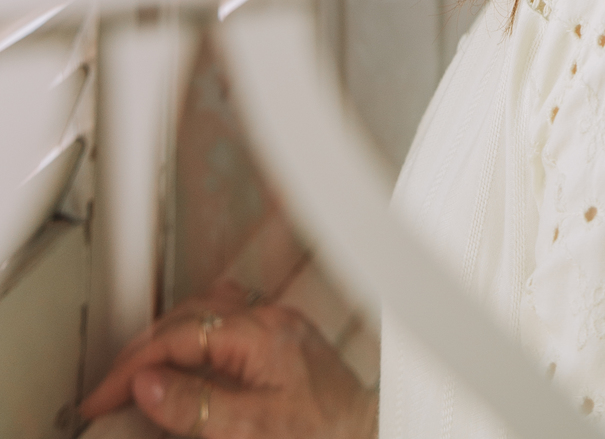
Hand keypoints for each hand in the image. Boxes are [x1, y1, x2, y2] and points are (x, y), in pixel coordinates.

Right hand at [79, 288, 376, 438]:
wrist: (368, 438)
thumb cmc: (324, 435)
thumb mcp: (250, 431)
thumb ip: (195, 406)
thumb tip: (147, 383)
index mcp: (260, 333)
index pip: (177, 336)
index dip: (131, 367)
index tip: (101, 397)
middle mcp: (270, 320)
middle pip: (187, 318)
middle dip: (142, 352)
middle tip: (110, 390)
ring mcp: (278, 328)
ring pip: (206, 313)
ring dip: (166, 338)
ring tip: (138, 373)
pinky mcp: (284, 344)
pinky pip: (229, 322)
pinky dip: (197, 336)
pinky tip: (189, 355)